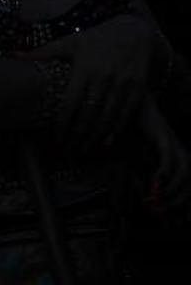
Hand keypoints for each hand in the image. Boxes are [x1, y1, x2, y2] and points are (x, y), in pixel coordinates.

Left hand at [24, 16, 153, 145]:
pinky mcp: (138, 88)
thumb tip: (14, 55)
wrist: (134, 31)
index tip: (57, 136)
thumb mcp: (69, 42)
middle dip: (78, 135)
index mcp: (83, 68)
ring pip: (107, 117)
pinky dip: (116, 129)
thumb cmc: (96, 38)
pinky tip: (106, 141)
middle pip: (88, 114)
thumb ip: (43, 52)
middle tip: (69, 149)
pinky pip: (126, 113)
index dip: (63, 122)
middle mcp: (103, 77)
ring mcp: (122, 84)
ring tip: (84, 149)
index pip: (70, 102)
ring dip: (95, 136)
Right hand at [139, 98, 190, 212]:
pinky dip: (165, 171)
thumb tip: (143, 191)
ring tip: (160, 196)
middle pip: (190, 178)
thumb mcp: (135, 154)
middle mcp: (178, 149)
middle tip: (164, 208)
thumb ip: (141, 170)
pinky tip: (156, 178)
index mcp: (174, 155)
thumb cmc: (131, 127)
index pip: (186, 182)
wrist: (129, 103)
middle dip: (179, 197)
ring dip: (175, 186)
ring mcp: (172, 142)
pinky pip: (169, 157)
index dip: (179, 198)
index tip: (165, 209)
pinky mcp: (163, 136)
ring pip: (185, 169)